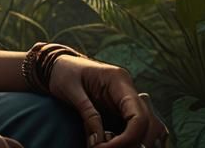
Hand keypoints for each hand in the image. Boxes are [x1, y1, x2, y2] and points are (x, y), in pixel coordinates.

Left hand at [47, 56, 167, 147]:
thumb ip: (88, 114)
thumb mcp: (71, 90)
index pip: (138, 116)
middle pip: (146, 126)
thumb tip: (99, 142)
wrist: (57, 65)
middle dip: (131, 144)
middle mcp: (128, 92)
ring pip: (143, 130)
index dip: (129, 138)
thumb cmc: (63, 72)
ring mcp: (127, 103)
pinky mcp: (121, 112)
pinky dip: (124, 142)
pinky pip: (132, 131)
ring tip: (104, 145)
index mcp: (119, 81)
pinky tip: (107, 144)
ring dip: (130, 143)